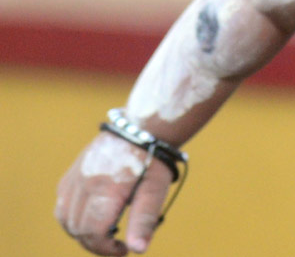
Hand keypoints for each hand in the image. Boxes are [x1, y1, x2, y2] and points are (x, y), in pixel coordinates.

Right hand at [56, 134, 172, 254]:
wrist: (143, 127)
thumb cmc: (153, 159)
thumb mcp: (155, 190)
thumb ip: (144, 221)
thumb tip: (138, 249)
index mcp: (106, 189)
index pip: (93, 233)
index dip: (106, 250)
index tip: (124, 250)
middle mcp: (84, 183)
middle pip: (77, 229)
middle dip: (95, 244)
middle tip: (116, 245)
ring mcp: (75, 176)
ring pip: (64, 218)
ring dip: (80, 232)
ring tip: (104, 233)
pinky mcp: (72, 172)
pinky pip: (62, 202)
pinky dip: (72, 216)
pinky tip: (92, 215)